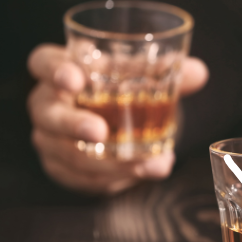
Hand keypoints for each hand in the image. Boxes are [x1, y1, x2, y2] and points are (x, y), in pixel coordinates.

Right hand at [26, 43, 208, 194]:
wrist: (118, 122)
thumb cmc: (121, 87)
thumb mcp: (142, 75)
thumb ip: (168, 71)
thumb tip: (197, 71)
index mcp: (62, 68)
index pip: (44, 62)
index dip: (54, 70)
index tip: (74, 79)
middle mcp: (48, 102)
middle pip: (46, 113)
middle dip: (72, 124)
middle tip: (100, 131)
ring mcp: (49, 137)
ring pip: (67, 153)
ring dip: (106, 162)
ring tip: (145, 164)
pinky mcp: (60, 166)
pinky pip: (80, 178)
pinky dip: (112, 179)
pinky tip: (139, 175)